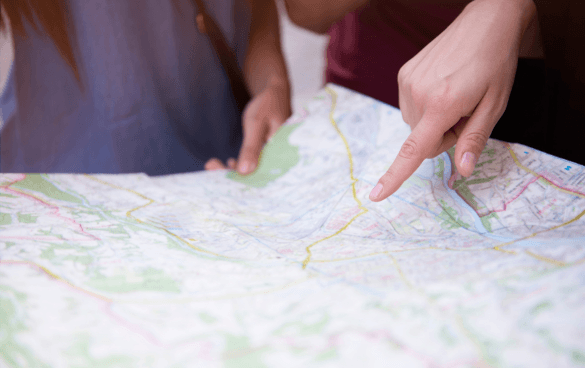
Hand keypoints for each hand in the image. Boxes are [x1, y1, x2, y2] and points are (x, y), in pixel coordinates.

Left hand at [204, 82, 290, 172]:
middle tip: (210, 166)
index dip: (241, 179)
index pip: (262, 174)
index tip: (218, 176)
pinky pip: (255, 164)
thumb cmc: (268, 105)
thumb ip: (252, 148)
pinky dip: (242, 164)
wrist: (274, 92)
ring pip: (254, 170)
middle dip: (232, 175)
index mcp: (284, 155)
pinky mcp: (268, 154)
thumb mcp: (257, 125)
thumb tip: (244, 172)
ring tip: (213, 164)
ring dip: (235, 170)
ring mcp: (274, 157)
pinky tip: (230, 162)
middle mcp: (281, 160)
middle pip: (256, 175)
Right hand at [369, 0, 536, 201]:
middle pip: (421, 140)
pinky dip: (425, 105)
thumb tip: (462, 170)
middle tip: (464, 113)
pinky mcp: (403, 73)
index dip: (394, 176)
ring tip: (454, 96)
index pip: (413, 149)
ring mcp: (407, 82)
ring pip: (414, 123)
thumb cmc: (495, 64)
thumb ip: (474, 139)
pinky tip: (442, 86)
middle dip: (441, 136)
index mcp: (441, 105)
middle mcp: (417, 94)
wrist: (485, 22)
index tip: (376, 195)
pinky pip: (410, 105)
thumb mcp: (495, 105)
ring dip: (432, 120)